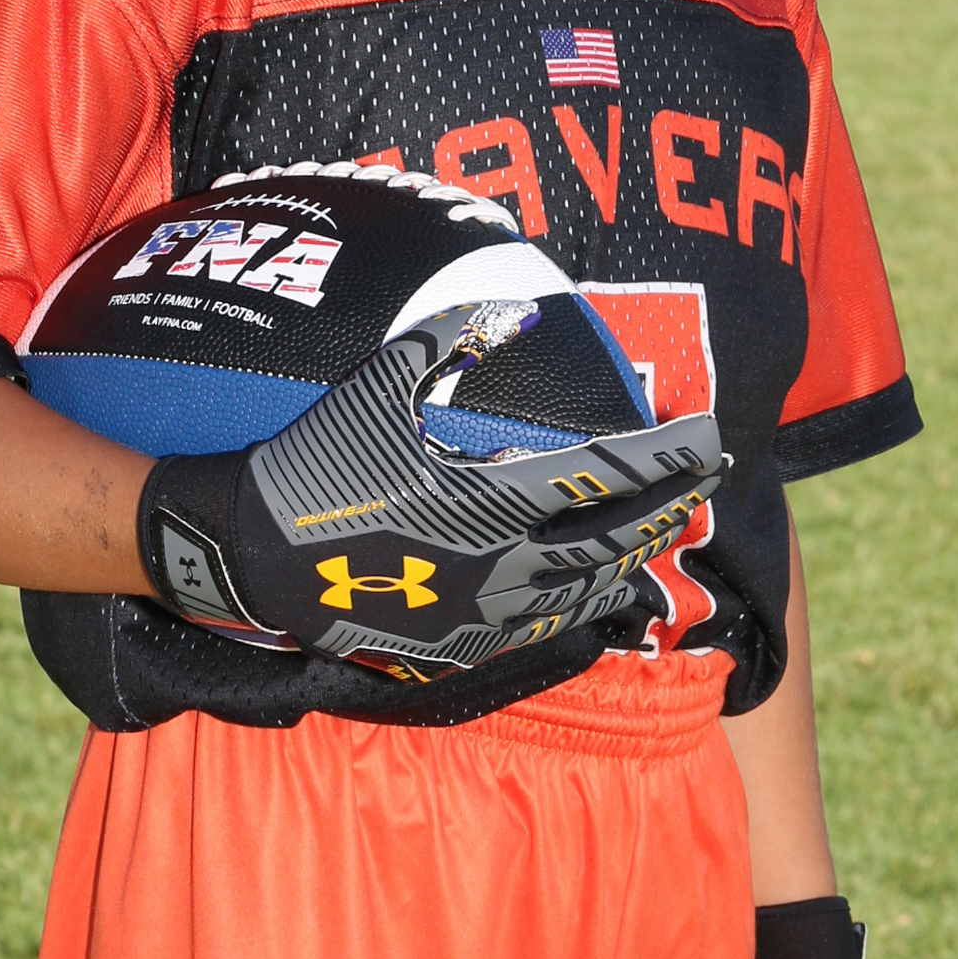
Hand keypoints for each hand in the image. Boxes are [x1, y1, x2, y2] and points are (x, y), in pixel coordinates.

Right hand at [136, 300, 723, 672]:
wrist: (247, 553)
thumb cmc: (313, 458)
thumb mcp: (378, 382)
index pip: (607, 475)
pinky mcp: (450, 647)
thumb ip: (450, 342)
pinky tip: (586, 596)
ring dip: (627, 561)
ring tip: (657, 538)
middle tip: (705, 485)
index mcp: (489, 497)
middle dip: (667, 508)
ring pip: (581, 594)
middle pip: (613, 539)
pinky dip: (572, 608)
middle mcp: (498, 564)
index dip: (667, 455)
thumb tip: (513, 311)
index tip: (710, 435)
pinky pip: (534, 631)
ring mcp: (477, 614)